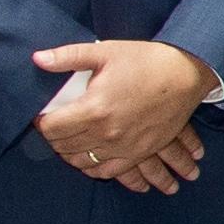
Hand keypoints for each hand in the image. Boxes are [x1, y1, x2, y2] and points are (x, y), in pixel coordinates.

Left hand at [32, 38, 215, 188]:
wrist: (186, 74)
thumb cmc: (145, 61)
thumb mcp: (104, 52)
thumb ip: (67, 57)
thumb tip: (37, 58)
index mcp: (93, 109)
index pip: (51, 128)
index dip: (41, 122)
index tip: (43, 114)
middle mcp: (106, 134)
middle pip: (63, 147)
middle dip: (54, 137)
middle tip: (55, 125)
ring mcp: (123, 147)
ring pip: (81, 162)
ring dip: (70, 153)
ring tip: (69, 141)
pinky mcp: (139, 152)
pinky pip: (108, 172)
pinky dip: (93, 168)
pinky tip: (89, 158)